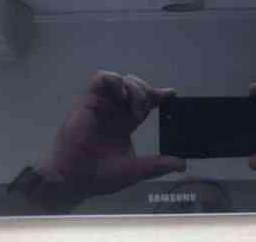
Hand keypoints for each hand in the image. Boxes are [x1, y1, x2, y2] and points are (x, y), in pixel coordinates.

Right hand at [39, 71, 185, 198]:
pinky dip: (115, 81)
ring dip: (133, 87)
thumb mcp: (135, 170)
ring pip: (122, 79)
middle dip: (146, 91)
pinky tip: (121, 97)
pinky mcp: (88, 100)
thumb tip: (181, 165)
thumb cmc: (99, 175)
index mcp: (125, 122)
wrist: (74, 179)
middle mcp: (115, 110)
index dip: (159, 96)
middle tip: (146, 108)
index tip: (172, 94)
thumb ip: (157, 165)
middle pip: (136, 87)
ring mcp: (102, 104)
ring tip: (134, 106)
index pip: (145, 103)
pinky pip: (101, 78)